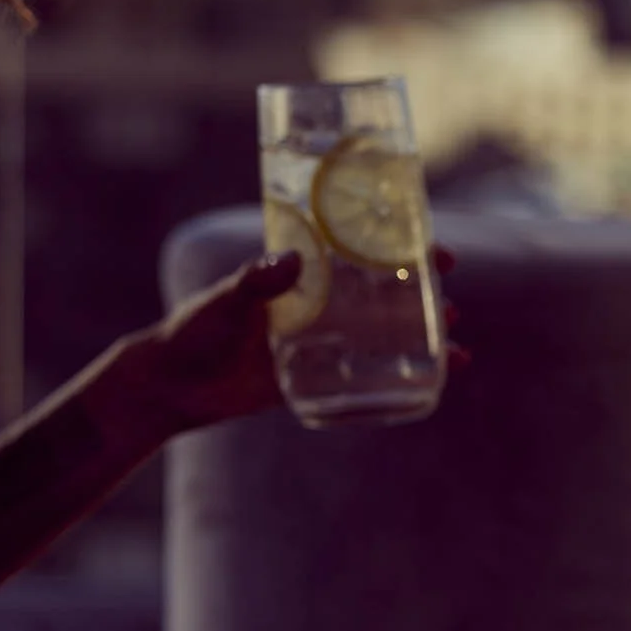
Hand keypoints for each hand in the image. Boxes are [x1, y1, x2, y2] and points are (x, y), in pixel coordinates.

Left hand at [116, 248, 468, 441]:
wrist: (174, 385)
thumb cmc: (195, 332)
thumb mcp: (226, 301)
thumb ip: (256, 282)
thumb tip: (293, 261)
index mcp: (302, 273)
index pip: (358, 249)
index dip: (398, 244)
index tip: (432, 245)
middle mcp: (320, 303)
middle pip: (383, 292)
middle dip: (423, 293)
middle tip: (453, 298)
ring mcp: (323, 341)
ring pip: (384, 333)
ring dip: (422, 335)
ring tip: (455, 340)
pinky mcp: (319, 377)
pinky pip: (370, 376)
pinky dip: (402, 378)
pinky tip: (435, 383)